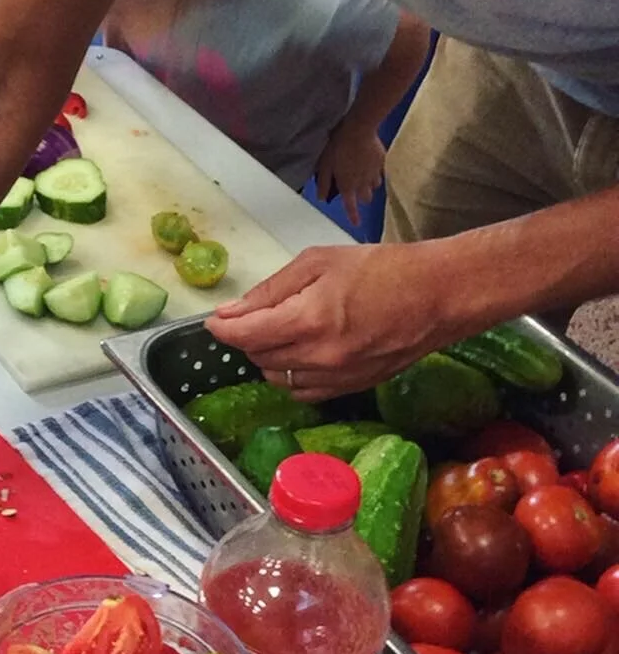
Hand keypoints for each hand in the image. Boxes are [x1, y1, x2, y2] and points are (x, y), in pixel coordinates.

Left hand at [206, 242, 453, 396]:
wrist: (439, 295)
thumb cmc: (382, 269)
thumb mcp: (318, 262)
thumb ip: (271, 290)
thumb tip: (232, 311)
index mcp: (307, 320)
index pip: (244, 336)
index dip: (222, 328)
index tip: (215, 320)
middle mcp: (319, 357)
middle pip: (258, 358)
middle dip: (249, 338)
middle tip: (258, 316)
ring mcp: (337, 378)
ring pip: (279, 379)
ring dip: (270, 358)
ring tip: (284, 331)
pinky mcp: (353, 388)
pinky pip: (305, 391)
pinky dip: (294, 375)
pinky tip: (304, 353)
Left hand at [313, 118, 385, 224]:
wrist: (359, 130)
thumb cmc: (338, 147)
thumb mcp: (324, 165)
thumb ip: (323, 183)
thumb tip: (321, 197)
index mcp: (347, 186)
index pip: (350, 206)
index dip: (353, 216)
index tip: (356, 223)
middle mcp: (362, 183)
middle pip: (366, 199)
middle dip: (361, 198)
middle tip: (354, 189)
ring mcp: (374, 174)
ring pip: (374, 188)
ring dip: (368, 186)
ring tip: (362, 176)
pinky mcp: (381, 164)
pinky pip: (380, 173)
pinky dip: (375, 173)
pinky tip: (370, 166)